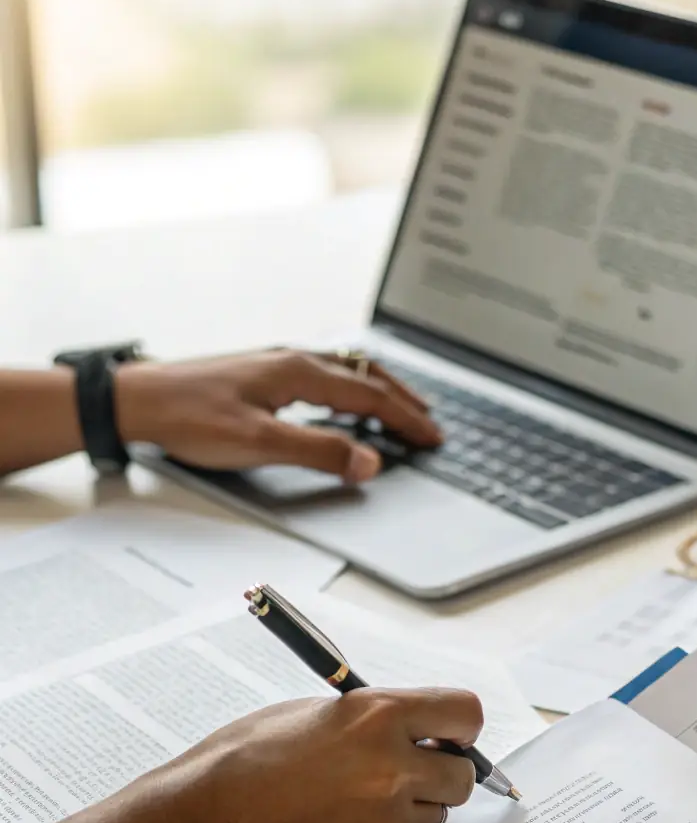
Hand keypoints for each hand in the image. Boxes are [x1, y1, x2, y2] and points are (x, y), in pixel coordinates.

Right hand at [38, 688, 483, 822]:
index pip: (465, 713)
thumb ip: (368, 717)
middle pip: (462, 774)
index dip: (459, 727)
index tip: (448, 735)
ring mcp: (383, 820)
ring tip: (354, 800)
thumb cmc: (239, 762)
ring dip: (410, 808)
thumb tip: (408, 726)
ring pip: (433, 815)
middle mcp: (391, 767)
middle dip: (441, 773)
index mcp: (377, 716)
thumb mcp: (309, 714)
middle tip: (409, 771)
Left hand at [114, 348, 442, 482]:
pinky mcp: (262, 373)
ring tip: (400, 408)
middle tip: (430, 424)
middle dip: (403, 401)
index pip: (371, 398)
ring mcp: (278, 364)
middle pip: (366, 377)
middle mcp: (294, 360)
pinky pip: (324, 376)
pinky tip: (344, 402)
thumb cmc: (190, 419)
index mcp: (301, 372)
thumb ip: (318, 452)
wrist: (139, 401)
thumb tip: (369, 461)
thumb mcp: (259, 443)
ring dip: (379, 391)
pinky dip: (351, 389)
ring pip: (346, 372)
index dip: (407, 420)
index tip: (433, 438)